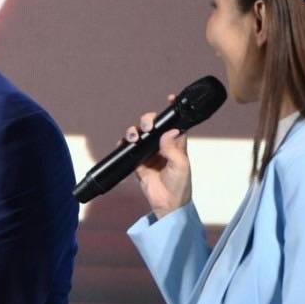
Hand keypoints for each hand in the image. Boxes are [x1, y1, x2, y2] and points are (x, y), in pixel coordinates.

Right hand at [126, 97, 192, 217]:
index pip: (175, 123)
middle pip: (153, 124)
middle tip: (148, 127)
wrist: (166, 204)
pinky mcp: (137, 160)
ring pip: (139, 133)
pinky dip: (124, 143)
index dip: (173, 110)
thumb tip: (170, 131)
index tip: (171, 99)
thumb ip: (174, 148)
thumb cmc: (179, 185)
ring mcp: (148, 152)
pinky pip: (127, 147)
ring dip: (134, 131)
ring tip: (134, 138)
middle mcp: (162, 145)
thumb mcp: (181, 166)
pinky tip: (125, 143)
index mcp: (177, 144)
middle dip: (148, 120)